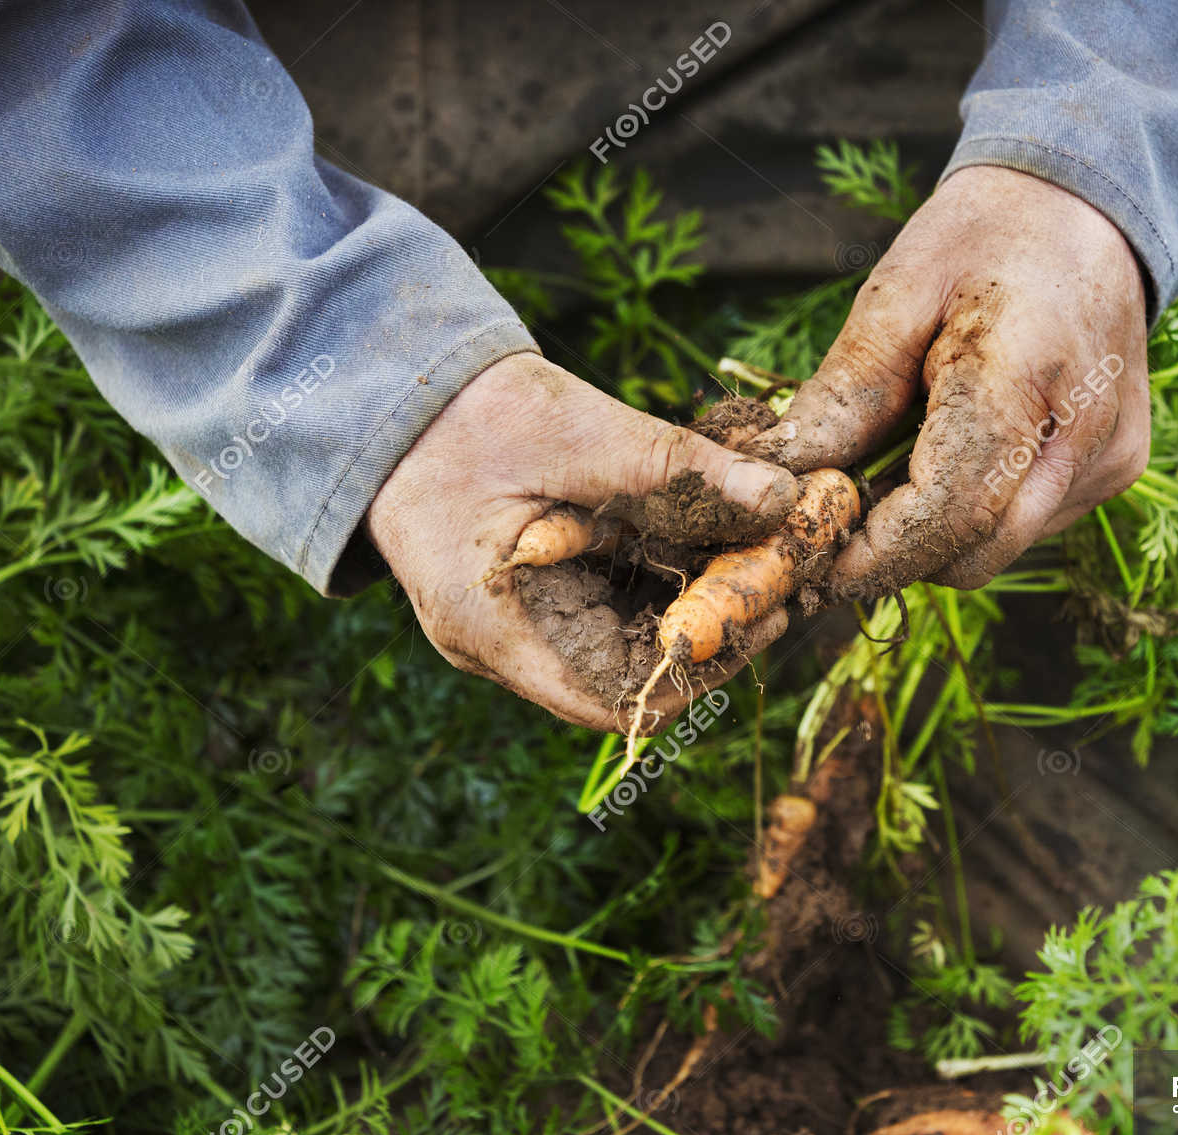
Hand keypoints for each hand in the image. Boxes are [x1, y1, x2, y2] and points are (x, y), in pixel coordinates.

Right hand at [366, 352, 796, 729]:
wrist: (395, 389)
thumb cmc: (465, 413)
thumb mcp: (575, 431)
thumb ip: (675, 467)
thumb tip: (780, 497)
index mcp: (493, 630)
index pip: (613, 702)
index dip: (697, 675)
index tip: (761, 619)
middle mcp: (501, 647)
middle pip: (627, 673)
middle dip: (708, 632)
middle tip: (781, 578)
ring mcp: (513, 626)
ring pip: (623, 641)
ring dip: (690, 603)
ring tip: (758, 553)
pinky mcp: (530, 596)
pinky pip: (605, 607)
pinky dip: (659, 578)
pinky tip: (710, 537)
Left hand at [746, 165, 1149, 593]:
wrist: (1088, 204)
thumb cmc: (985, 237)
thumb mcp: (897, 292)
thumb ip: (846, 395)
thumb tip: (786, 482)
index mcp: (1027, 375)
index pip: (950, 512)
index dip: (876, 553)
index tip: (815, 564)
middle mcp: (1087, 433)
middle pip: (976, 553)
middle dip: (899, 553)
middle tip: (838, 516)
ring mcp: (1111, 457)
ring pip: (1000, 547)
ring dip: (937, 530)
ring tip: (902, 458)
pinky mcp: (1119, 468)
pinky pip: (1028, 525)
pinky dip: (979, 508)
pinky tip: (960, 446)